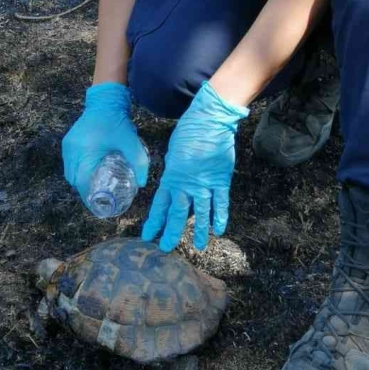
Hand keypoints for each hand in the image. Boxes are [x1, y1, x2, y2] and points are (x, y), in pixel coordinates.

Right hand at [62, 82, 148, 204]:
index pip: (82, 181)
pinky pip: (68, 163)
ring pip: (69, 172)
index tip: (99, 203)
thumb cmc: (117, 122)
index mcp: (85, 151)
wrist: (105, 101)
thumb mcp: (131, 142)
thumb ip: (139, 162)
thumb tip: (142, 183)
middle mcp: (72, 149)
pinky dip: (76, 170)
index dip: (89, 195)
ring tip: (94, 184)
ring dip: (79, 180)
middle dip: (85, 190)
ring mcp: (67, 145)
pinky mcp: (67, 142)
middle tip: (99, 195)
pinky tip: (88, 170)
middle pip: (73, 179)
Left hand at [141, 80, 248, 252]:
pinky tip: (219, 230)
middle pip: (177, 214)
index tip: (147, 236)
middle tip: (166, 248)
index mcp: (171, 177)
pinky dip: (220, 217)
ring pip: (200, 213)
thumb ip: (173, 170)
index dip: (154, 222)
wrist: (209, 121)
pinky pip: (221, 203)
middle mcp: (186, 185)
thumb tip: (175, 181)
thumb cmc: (188, 132)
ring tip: (198, 246)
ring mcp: (204, 184)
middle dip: (171, 232)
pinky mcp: (220, 180)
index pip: (160, 205)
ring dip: (199, 231)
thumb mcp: (172, 152)